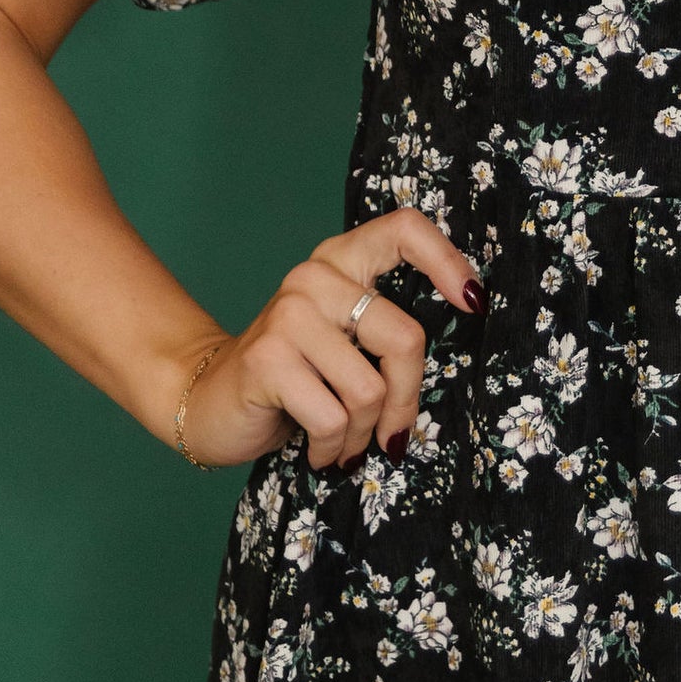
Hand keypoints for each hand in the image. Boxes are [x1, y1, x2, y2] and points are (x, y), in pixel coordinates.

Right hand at [176, 208, 485, 471]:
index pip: (404, 229)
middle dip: (406, 401)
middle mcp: (314, 278)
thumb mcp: (344, 341)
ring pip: (369, 391)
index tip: (473, 303)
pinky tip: (319, 452)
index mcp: (340, 262)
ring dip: (363, 435)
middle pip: (404, 339)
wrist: (207, 401)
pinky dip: (334, 449)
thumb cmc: (294, 377)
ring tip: (344, 443)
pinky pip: (333, 419)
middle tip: (391, 435)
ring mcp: (288, 316)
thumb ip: (385, 330)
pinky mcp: (268, 360)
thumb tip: (463, 337)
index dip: (447, 261)